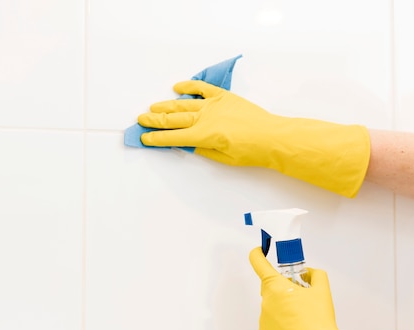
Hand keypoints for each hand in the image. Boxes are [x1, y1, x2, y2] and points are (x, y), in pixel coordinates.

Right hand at [138, 80, 370, 197]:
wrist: (272, 136)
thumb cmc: (250, 152)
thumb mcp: (223, 158)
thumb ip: (202, 150)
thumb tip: (187, 144)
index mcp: (204, 136)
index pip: (174, 137)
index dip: (157, 138)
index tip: (144, 138)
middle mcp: (205, 118)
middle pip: (174, 119)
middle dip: (155, 120)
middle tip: (141, 120)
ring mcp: (214, 105)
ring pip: (184, 104)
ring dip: (166, 105)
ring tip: (152, 107)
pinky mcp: (224, 96)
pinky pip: (203, 89)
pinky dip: (189, 86)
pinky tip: (177, 87)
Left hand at [249, 247, 399, 329]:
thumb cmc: (318, 321)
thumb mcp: (322, 290)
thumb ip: (316, 274)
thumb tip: (309, 274)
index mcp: (276, 286)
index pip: (258, 263)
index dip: (257, 254)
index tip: (259, 251)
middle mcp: (265, 301)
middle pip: (270, 288)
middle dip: (283, 290)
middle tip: (300, 297)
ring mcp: (262, 319)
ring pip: (272, 308)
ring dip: (283, 309)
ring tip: (302, 320)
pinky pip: (271, 325)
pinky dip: (281, 326)